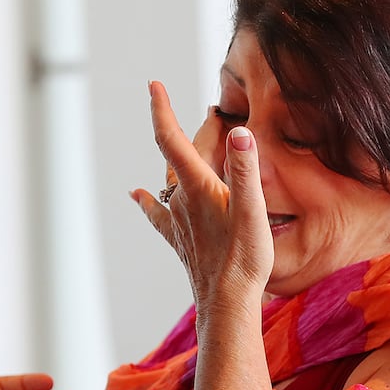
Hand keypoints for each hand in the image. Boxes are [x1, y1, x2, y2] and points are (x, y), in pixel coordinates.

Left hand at [132, 81, 273, 314]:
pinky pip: (158, 212)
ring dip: (177, 156)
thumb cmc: (243, 259)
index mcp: (198, 186)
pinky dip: (148, 198)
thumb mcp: (253, 211)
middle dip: (185, 128)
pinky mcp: (179, 238)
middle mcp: (181, 200)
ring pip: (172, 178)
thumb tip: (239, 132)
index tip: (153, 85)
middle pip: (177, 154)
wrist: (226, 304)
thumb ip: (247, 169)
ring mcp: (178, 220)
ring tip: (186, 138)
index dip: (161, 110)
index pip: (172, 139)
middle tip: (210, 111)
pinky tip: (136, 194)